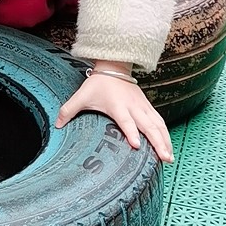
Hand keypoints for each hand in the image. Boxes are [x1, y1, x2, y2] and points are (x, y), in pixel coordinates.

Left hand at [56, 73, 173, 163]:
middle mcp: (133, 107)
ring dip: (165, 141)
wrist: (114, 67)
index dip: (131, 132)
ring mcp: (142, 107)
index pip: (126, 121)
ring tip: (169, 158)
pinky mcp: (147, 107)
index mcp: (117, 105)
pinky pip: (159, 121)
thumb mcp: (81, 96)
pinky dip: (165, 134)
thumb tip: (56, 126)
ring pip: (158, 125)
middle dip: (157, 142)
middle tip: (163, 158)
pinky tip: (168, 147)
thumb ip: (68, 110)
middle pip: (148, 126)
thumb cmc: (98, 84)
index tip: (137, 145)